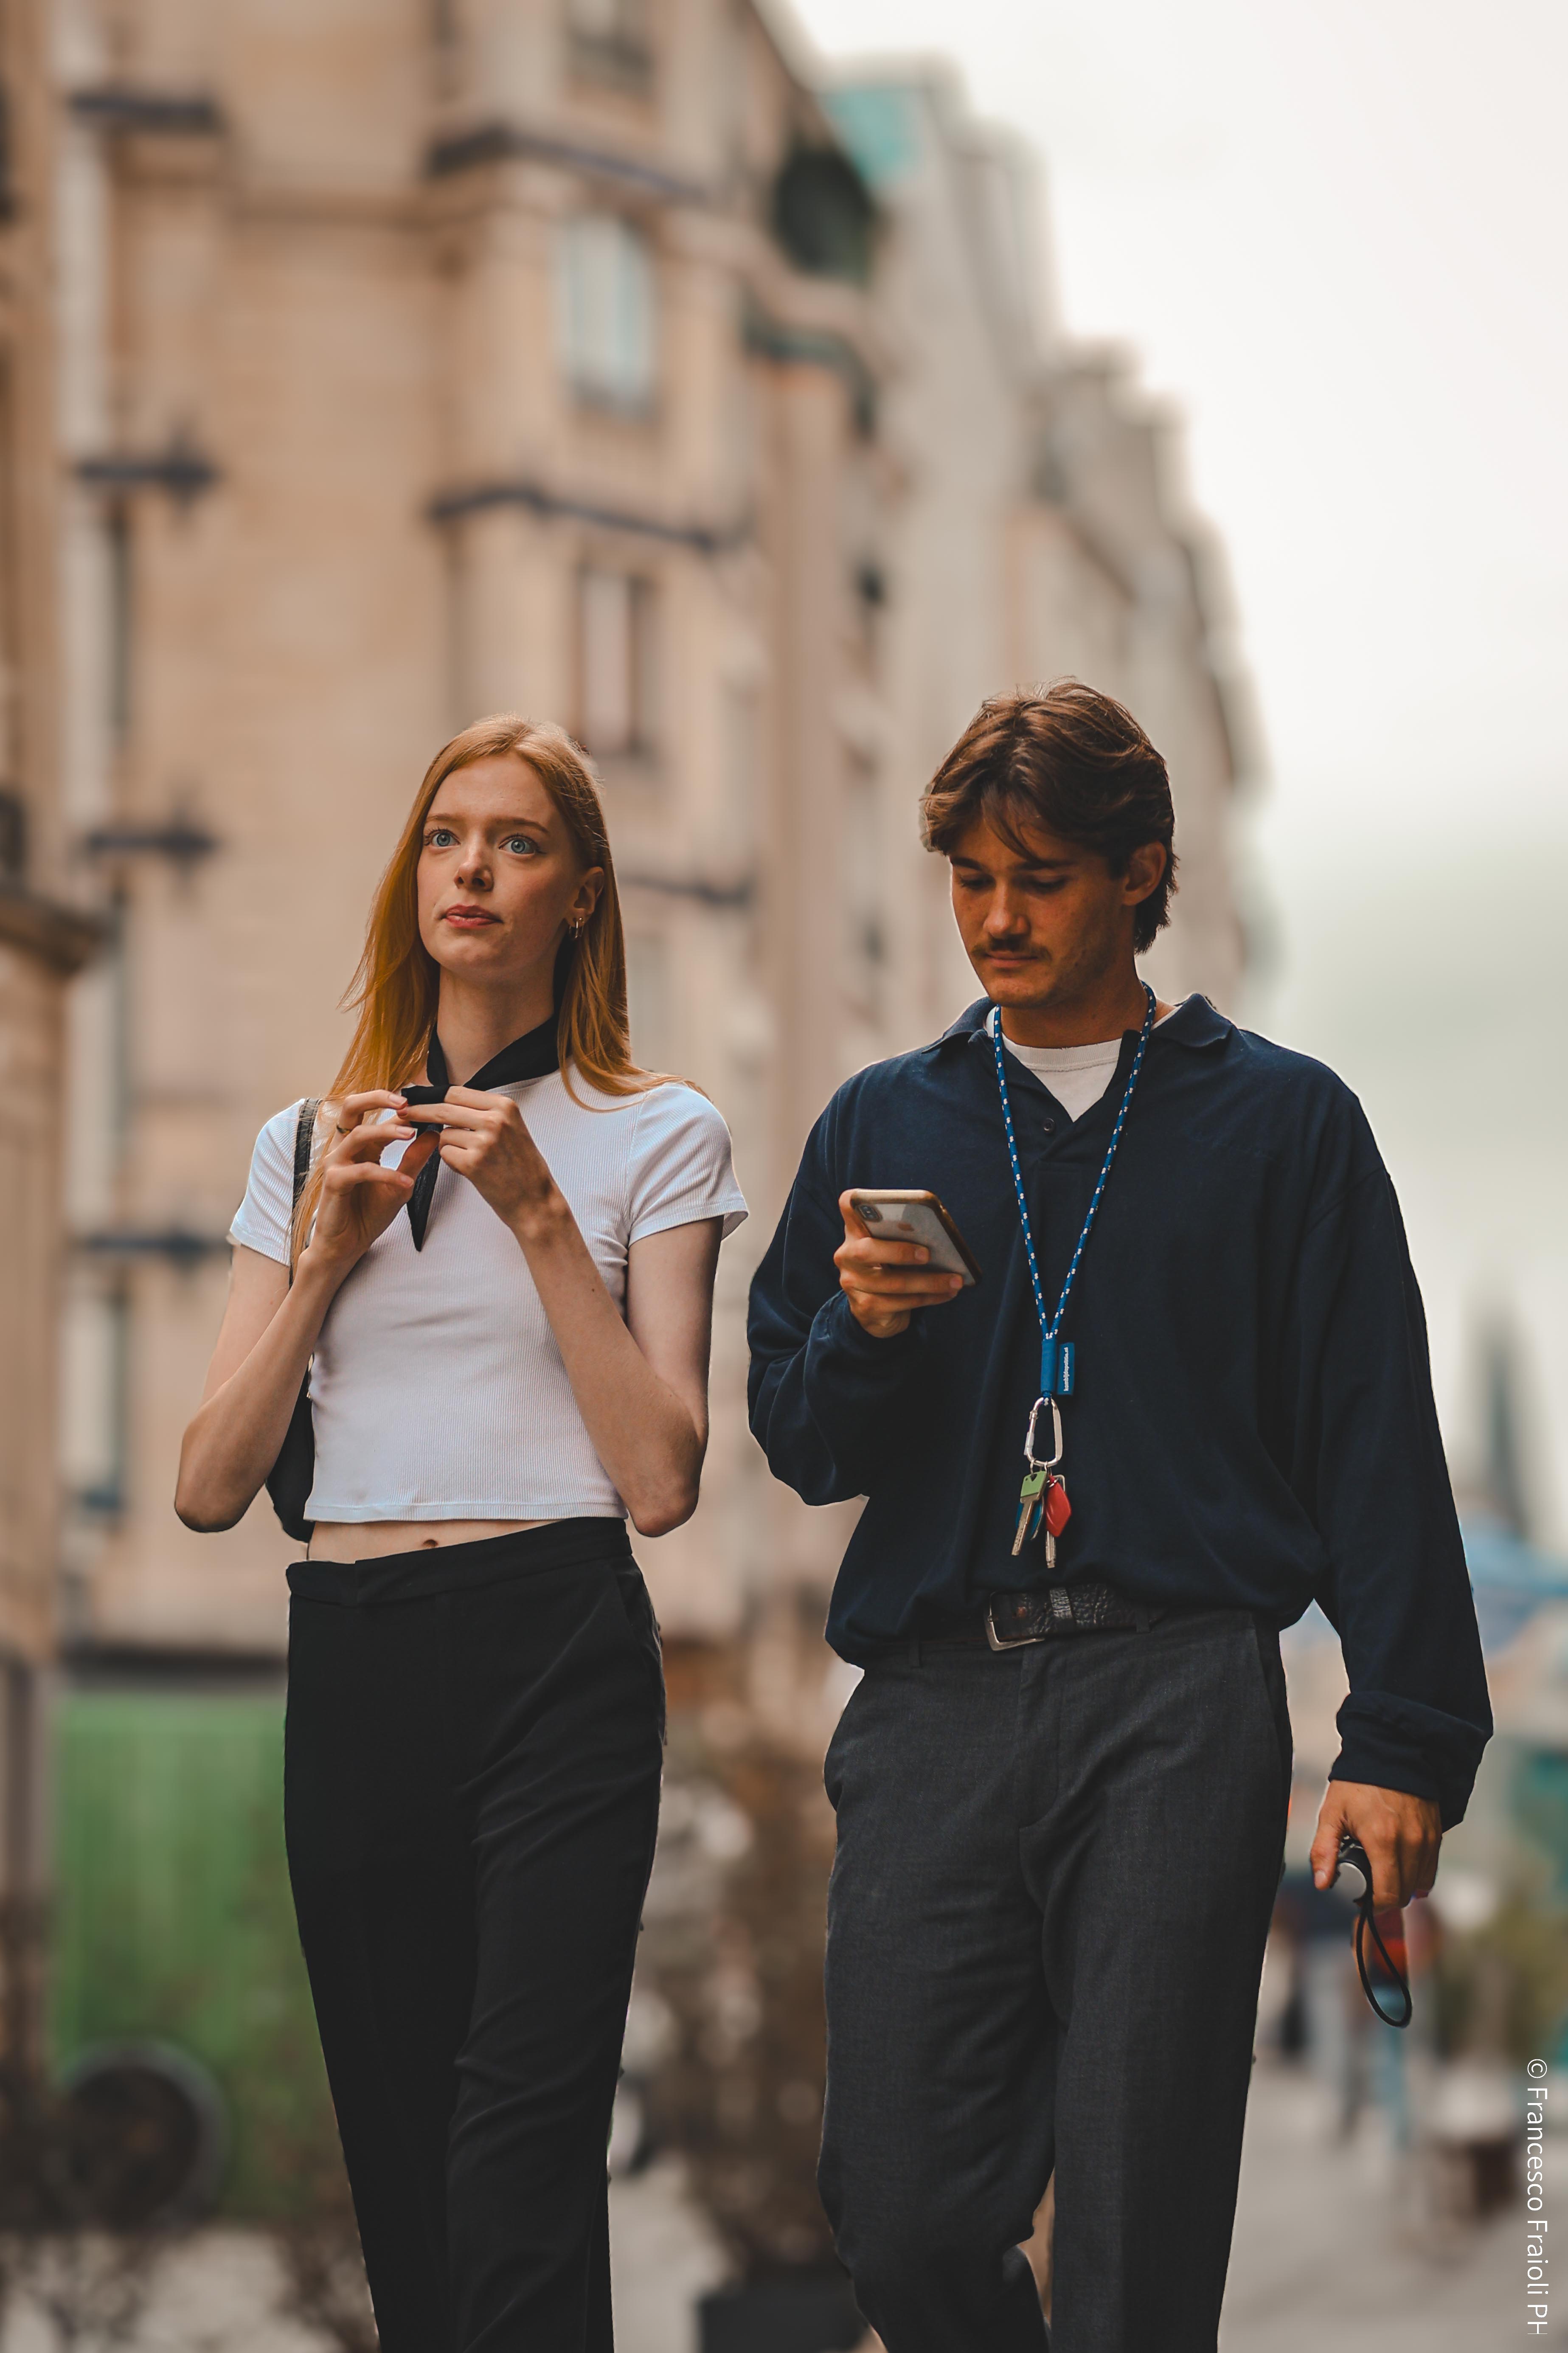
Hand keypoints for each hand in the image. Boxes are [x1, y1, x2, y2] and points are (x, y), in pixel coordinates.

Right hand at [304, 1092, 439, 1273]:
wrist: (347, 1245)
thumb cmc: (368, 1214)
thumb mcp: (401, 1183)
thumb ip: (415, 1158)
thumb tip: (435, 1133)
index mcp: (360, 1144)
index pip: (375, 1112)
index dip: (399, 1103)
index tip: (426, 1101)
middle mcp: (345, 1148)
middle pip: (352, 1106)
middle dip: (378, 1098)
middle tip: (407, 1101)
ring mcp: (336, 1163)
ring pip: (358, 1135)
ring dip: (387, 1132)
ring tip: (414, 1134)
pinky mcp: (334, 1183)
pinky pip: (360, 1171)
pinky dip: (385, 1174)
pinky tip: (406, 1181)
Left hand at [404, 1087, 554, 1231]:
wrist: (535, 1200)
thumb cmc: (522, 1166)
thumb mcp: (511, 1128)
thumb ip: (482, 1112)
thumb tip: (445, 1101)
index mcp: (504, 1106)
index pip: (456, 1092)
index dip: (432, 1095)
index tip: (417, 1097)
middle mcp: (495, 1120)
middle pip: (443, 1108)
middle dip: (419, 1112)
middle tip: (404, 1114)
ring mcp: (484, 1141)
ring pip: (443, 1134)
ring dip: (448, 1146)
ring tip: (471, 1157)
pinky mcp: (473, 1163)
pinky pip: (445, 1154)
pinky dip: (451, 1161)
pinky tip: (470, 1169)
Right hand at [834, 1192, 965, 1339]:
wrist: (876, 1310)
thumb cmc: (891, 1267)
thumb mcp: (893, 1247)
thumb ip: (903, 1235)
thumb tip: (938, 1233)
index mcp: (855, 1230)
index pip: (849, 1205)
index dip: (860, 1199)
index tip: (884, 1202)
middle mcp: (847, 1255)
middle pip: (867, 1251)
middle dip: (900, 1252)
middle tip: (928, 1254)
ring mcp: (852, 1283)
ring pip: (892, 1283)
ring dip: (929, 1282)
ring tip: (955, 1280)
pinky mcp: (864, 1307)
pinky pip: (900, 1303)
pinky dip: (928, 1298)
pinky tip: (947, 1293)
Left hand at [1310, 1780, 1440, 1911]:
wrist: (1389, 1752)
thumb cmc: (1357, 1783)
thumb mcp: (1331, 1814)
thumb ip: (1323, 1851)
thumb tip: (1322, 1884)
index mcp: (1383, 1840)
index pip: (1387, 1895)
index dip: (1372, 1905)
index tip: (1360, 1898)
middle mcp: (1411, 1843)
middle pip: (1404, 1894)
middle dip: (1385, 1897)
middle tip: (1367, 1883)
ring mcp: (1427, 1839)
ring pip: (1420, 1884)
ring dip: (1402, 1886)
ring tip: (1382, 1869)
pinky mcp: (1436, 1833)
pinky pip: (1430, 1868)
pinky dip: (1417, 1874)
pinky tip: (1400, 1864)